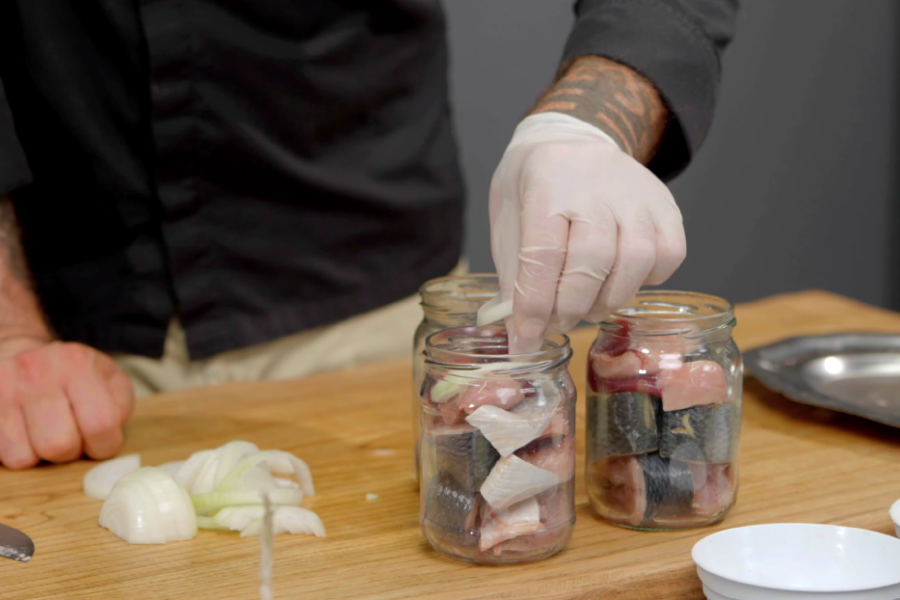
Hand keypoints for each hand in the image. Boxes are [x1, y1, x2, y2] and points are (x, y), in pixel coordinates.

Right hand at [0, 339, 134, 468]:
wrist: (23, 354)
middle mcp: (37, 371)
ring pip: (26, 457)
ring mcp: (4, 388)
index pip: (101, 423)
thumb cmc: (73, 375)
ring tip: (46, 434)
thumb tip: (111, 437)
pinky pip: (4, 457)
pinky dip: (19, 453)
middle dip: (71, 452)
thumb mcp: (108, 379)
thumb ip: (120, 405)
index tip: (100, 442)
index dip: (104, 445)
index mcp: (78, 363)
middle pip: (60, 445)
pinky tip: (26, 434)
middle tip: (70, 438)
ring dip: (41, 456)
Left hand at [489, 112, 685, 352]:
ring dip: (609, 299)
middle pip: (592, 260)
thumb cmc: (534, 188)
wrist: (571, 141)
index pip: (543, 254)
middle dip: (572, 306)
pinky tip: (621, 279)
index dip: (535, 305)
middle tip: (558, 322)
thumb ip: (516, 276)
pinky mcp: (665, 205)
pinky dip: (648, 280)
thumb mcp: (508, 221)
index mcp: (547, 186)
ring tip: (588, 306)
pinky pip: (669, 255)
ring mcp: (637, 194)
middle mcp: (595, 186)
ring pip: (636, 261)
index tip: (526, 339)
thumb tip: (522, 334)